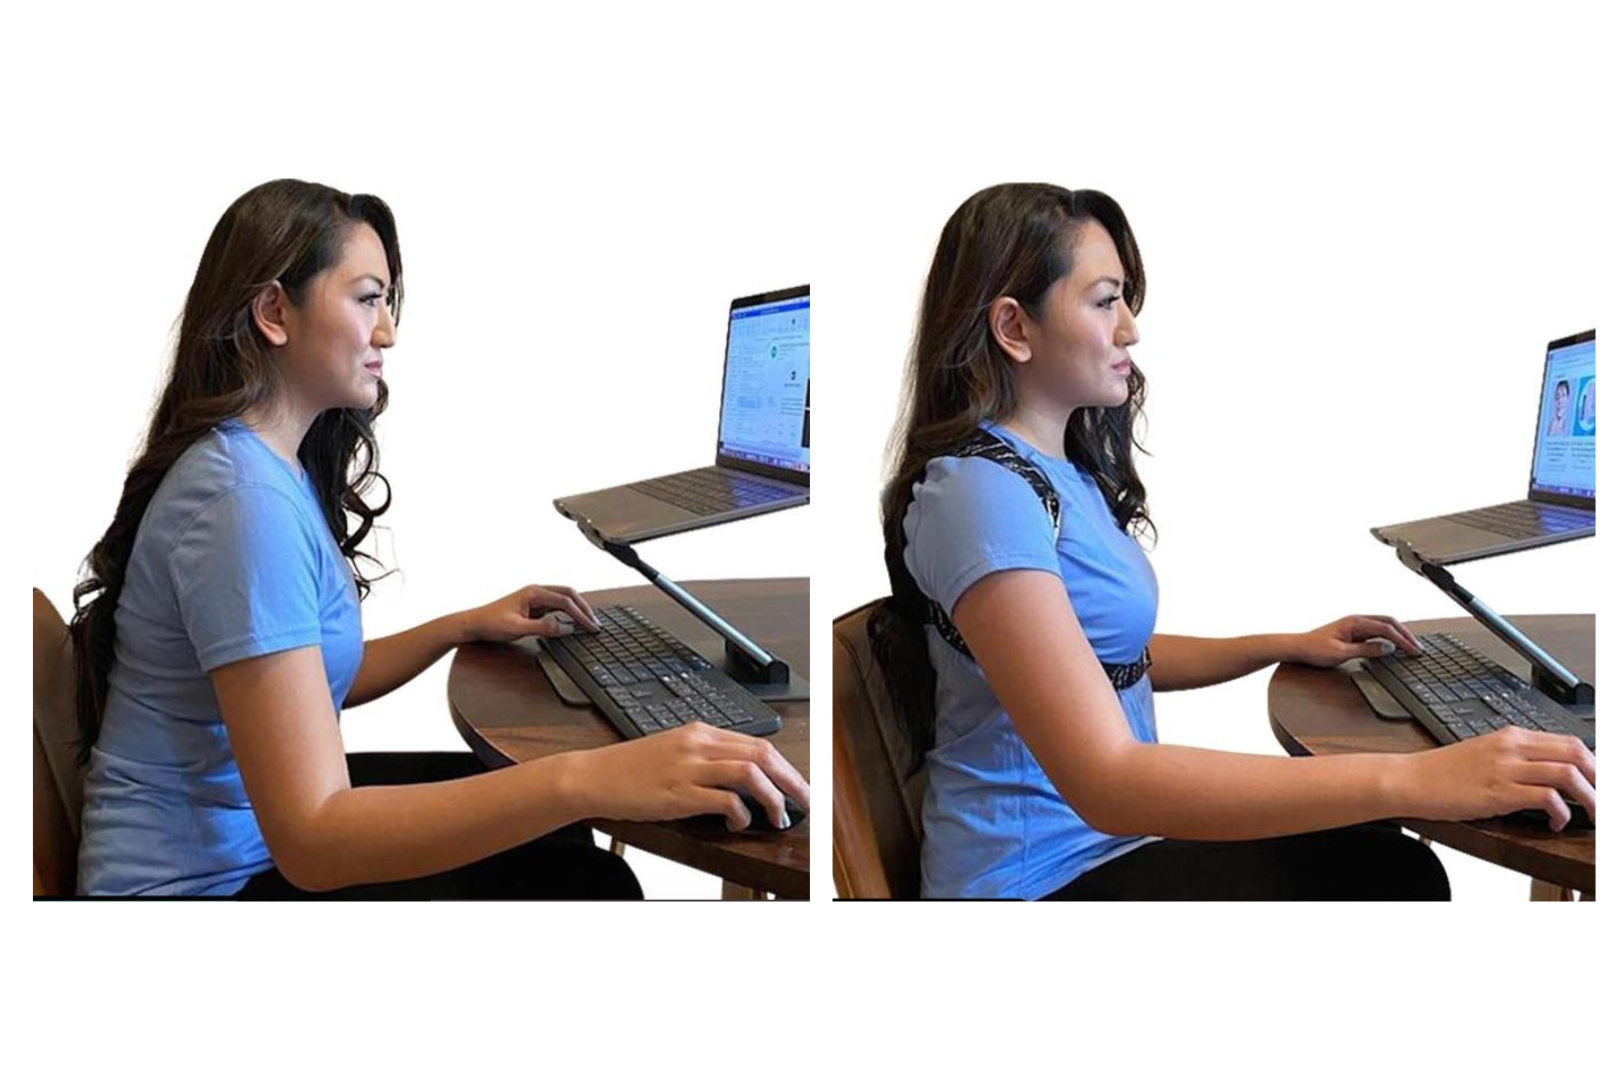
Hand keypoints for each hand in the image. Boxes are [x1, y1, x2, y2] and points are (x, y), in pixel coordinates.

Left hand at [459, 584, 599, 642]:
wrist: (473, 624)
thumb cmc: (491, 623)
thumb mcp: (518, 628)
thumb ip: (543, 628)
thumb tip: (565, 628)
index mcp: (533, 592)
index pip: (565, 601)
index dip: (581, 615)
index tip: (591, 627)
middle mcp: (536, 592)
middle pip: (568, 594)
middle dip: (584, 608)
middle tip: (595, 624)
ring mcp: (535, 598)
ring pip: (563, 599)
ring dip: (577, 610)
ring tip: (588, 623)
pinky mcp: (533, 606)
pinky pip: (556, 607)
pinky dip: (568, 614)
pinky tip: (572, 623)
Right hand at [564, 723, 810, 831]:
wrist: (594, 775)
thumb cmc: (632, 768)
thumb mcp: (675, 750)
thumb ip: (707, 756)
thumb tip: (744, 774)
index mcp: (701, 732)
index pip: (759, 743)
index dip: (786, 766)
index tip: (799, 785)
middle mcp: (699, 744)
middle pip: (764, 755)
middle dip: (793, 781)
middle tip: (808, 802)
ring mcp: (690, 767)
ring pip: (750, 773)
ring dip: (773, 798)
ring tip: (778, 817)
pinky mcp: (679, 793)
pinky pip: (725, 800)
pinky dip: (740, 813)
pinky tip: (737, 824)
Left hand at [1286, 614, 1422, 666]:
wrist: (1297, 648)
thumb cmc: (1314, 650)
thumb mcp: (1341, 653)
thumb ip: (1366, 650)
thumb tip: (1388, 648)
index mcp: (1355, 622)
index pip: (1386, 628)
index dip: (1402, 640)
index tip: (1414, 651)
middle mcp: (1357, 620)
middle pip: (1389, 622)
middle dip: (1405, 634)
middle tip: (1417, 648)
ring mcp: (1355, 626)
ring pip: (1383, 626)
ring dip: (1398, 635)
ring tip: (1410, 647)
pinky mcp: (1353, 633)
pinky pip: (1376, 632)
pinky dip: (1388, 638)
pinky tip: (1394, 647)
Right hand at [1397, 727, 1596, 830]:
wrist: (1411, 779)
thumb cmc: (1442, 772)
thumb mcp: (1484, 754)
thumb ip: (1516, 758)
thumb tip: (1548, 773)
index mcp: (1511, 736)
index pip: (1568, 740)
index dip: (1593, 761)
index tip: (1600, 781)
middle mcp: (1512, 747)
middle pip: (1576, 752)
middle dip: (1599, 777)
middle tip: (1603, 797)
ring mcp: (1506, 768)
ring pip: (1568, 774)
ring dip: (1590, 797)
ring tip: (1594, 814)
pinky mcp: (1499, 792)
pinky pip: (1547, 798)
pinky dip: (1561, 813)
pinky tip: (1556, 822)